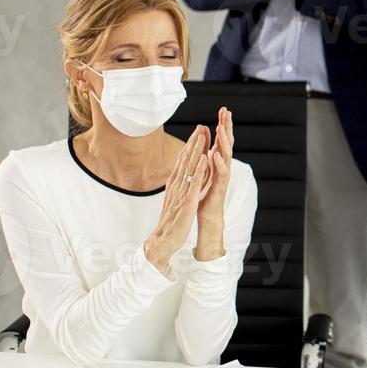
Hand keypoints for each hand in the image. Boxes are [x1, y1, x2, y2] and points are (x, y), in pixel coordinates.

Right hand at [146, 126, 212, 274]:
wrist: (163, 241)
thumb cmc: (170, 221)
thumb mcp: (174, 199)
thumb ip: (177, 186)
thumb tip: (180, 175)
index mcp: (174, 184)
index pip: (182, 162)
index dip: (189, 146)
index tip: (197, 132)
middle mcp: (176, 185)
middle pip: (184, 160)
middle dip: (193, 143)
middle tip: (201, 126)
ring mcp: (181, 192)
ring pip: (189, 168)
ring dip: (196, 150)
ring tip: (203, 135)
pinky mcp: (186, 202)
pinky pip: (194, 184)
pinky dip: (199, 170)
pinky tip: (204, 159)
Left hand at [194, 107, 232, 261]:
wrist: (207, 216)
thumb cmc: (204, 194)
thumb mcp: (203, 173)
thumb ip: (206, 159)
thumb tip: (206, 144)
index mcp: (217, 162)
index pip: (221, 140)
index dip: (222, 125)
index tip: (223, 109)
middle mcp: (222, 167)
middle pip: (226, 143)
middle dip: (226, 127)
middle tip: (226, 112)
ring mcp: (223, 177)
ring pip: (225, 156)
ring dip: (223, 142)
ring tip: (221, 128)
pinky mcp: (220, 188)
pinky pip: (220, 174)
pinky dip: (218, 164)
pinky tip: (215, 154)